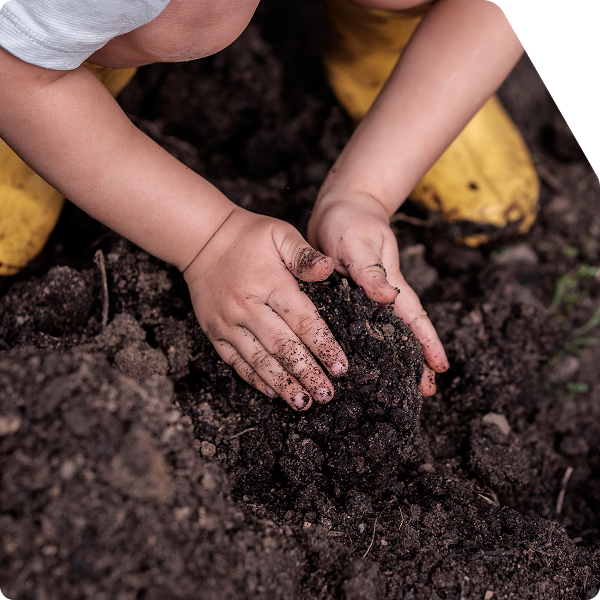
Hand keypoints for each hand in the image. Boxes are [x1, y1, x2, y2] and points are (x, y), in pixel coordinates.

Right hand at [184, 207, 347, 410]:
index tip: (341, 368)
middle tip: (327, 394)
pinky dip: (254, 378)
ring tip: (303, 403)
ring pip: (259, 360)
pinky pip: (235, 361)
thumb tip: (328, 270)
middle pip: (283, 347)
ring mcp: (228, 323)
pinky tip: (272, 392)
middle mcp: (247, 307)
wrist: (201, 239)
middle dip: (307, 373)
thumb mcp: (280, 233)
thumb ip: (304, 254)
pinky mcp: (213, 332)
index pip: (302, 321)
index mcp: (269, 284)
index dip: (323, 346)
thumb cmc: (248, 236)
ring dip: (282, 384)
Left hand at [308, 192, 448, 395]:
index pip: (415, 319)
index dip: (428, 344)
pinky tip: (358, 359)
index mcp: (391, 285)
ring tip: (395, 384)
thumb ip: (371, 272)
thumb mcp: (359, 245)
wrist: (339, 208)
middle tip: (424, 393)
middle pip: (404, 333)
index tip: (440, 369)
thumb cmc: (351, 222)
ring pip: (384, 333)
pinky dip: (366, 343)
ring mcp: (365, 298)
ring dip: (393, 356)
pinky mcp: (346, 297)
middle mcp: (381, 296)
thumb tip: (389, 297)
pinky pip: (360, 325)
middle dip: (416, 361)